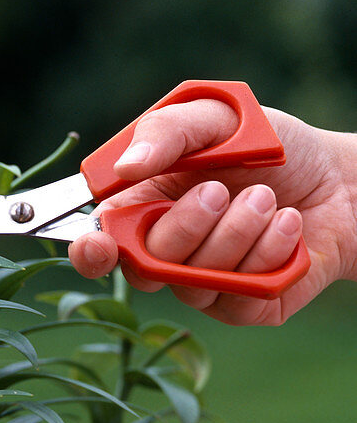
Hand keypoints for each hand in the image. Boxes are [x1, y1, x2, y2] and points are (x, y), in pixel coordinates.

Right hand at [68, 98, 356, 324]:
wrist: (341, 179)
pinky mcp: (243, 305)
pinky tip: (287, 226)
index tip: (100, 243)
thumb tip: (125, 168)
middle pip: (146, 266)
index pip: (100, 242)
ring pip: (195, 280)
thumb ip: (168, 131)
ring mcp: (204, 284)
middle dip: (186, 225)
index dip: (91, 250)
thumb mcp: (219, 117)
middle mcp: (168, 252)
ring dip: (238, 230)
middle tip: (221, 190)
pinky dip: (269, 251)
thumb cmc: (274, 146)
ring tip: (267, 199)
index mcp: (146, 207)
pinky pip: (239, 294)